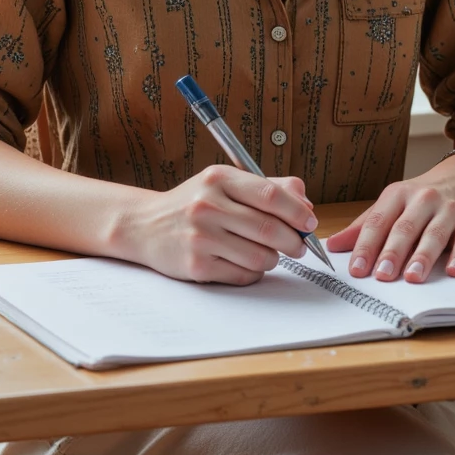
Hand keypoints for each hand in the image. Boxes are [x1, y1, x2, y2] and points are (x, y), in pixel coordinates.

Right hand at [121, 164, 317, 285]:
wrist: (146, 225)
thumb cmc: (194, 203)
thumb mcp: (225, 183)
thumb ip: (267, 187)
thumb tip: (305, 204)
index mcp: (219, 178)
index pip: (270, 195)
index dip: (297, 212)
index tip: (309, 223)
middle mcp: (208, 205)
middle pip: (269, 230)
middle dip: (293, 241)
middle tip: (299, 246)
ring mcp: (201, 237)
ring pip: (260, 257)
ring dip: (272, 259)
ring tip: (264, 252)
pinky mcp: (197, 265)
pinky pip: (243, 275)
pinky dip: (253, 272)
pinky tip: (242, 262)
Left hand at [326, 153, 454, 281]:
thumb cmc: (422, 196)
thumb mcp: (391, 203)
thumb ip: (364, 226)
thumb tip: (333, 245)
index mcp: (398, 195)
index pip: (378, 221)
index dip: (366, 246)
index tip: (356, 268)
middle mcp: (423, 200)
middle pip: (405, 228)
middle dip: (392, 253)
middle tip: (381, 275)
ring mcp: (448, 210)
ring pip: (434, 235)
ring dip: (423, 257)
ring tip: (412, 276)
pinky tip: (452, 270)